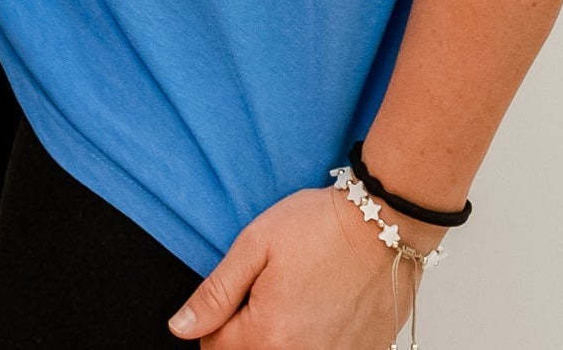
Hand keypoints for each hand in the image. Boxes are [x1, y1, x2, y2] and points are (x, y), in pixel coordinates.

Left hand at [168, 185, 441, 347]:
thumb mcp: (255, 245)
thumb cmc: (321, 228)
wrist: (382, 226)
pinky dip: (311, 340)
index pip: (213, 348)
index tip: (235, 293)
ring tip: (293, 301)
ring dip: (277, 338)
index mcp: (268, 335)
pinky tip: (319, 312)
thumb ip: (215, 293)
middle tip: (263, 295)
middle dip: (243, 333)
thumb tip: (181, 327)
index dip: (215, 318)